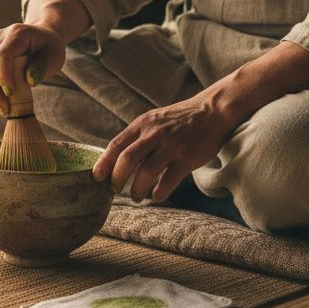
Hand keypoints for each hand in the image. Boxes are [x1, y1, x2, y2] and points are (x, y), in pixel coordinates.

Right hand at [0, 22, 67, 115]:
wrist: (43, 36)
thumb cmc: (50, 47)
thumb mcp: (55, 57)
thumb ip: (42, 67)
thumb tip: (30, 81)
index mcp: (16, 34)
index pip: (2, 55)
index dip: (3, 75)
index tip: (10, 93)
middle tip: (5, 110)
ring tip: (5, 110)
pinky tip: (3, 102)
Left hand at [92, 94, 233, 201]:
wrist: (212, 111)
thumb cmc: (180, 119)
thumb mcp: (154, 119)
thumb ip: (137, 136)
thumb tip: (116, 158)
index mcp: (143, 124)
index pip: (116, 145)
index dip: (103, 163)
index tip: (96, 177)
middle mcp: (155, 134)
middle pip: (127, 160)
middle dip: (116, 179)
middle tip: (114, 190)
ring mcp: (172, 146)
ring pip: (146, 173)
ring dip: (136, 190)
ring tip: (136, 196)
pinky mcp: (187, 158)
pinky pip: (168, 181)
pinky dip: (158, 193)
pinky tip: (156, 196)